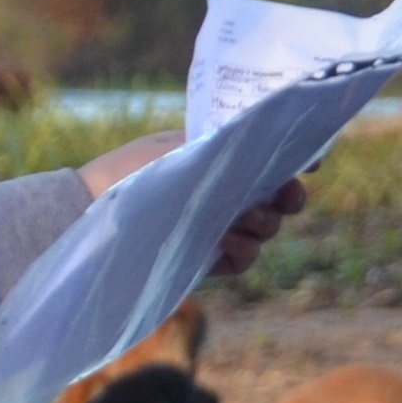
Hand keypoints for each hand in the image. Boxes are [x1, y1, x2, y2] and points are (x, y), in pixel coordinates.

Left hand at [74, 138, 312, 279]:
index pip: (272, 163)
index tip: (310, 162)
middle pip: (279, 200)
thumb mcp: (181, 147)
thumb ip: (224, 148)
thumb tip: (267, 143)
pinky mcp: (207, 259)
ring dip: (262, 224)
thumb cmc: (132, 170)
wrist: (92, 208)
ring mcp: (219, 228)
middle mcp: (226, 195)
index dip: (296, 162)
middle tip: (284, 196)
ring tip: (241, 219)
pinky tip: (227, 242)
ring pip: (265, 231)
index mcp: (224, 162)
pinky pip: (242, 259)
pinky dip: (242, 251)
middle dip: (288, 197)